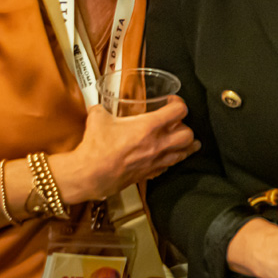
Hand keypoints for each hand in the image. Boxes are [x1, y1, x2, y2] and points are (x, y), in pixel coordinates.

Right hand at [52, 98, 198, 202]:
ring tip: (186, 141)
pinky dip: (171, 160)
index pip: (179, 111)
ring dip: (185, 146)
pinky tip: (166, 157)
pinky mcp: (149, 174)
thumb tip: (99, 106)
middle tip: (177, 123)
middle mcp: (157, 144)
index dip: (179, 103)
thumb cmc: (96, 147)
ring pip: (183, 153)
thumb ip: (102, 109)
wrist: (90, 175)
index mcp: (148, 127)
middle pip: (188, 135)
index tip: (172, 102)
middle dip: (186, 127)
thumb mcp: (98, 118)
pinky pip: (168, 167)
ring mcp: (155, 161)